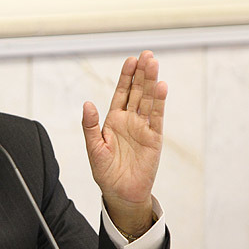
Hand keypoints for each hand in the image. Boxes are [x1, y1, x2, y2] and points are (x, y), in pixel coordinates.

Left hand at [82, 50, 167, 236]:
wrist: (121, 194)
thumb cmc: (106, 172)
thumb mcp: (93, 148)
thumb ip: (90, 126)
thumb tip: (87, 104)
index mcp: (114, 120)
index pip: (121, 93)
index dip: (126, 77)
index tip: (130, 60)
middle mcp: (130, 121)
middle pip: (137, 92)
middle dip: (141, 73)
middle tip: (147, 55)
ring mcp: (143, 128)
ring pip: (148, 100)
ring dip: (151, 83)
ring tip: (154, 64)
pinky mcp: (154, 139)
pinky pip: (157, 118)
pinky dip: (159, 103)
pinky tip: (161, 88)